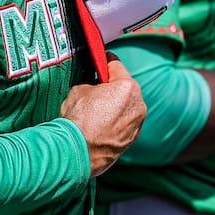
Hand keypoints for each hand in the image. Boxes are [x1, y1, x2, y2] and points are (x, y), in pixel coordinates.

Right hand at [61, 62, 146, 176]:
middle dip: (111, 86)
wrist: (76, 152)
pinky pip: (125, 122)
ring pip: (126, 106)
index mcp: (127, 86)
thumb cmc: (78, 119)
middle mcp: (138, 104)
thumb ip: (92, 83)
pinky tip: (100, 125)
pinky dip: (116, 120)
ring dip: (115, 105)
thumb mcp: (79, 89)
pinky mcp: (132, 138)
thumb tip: (94, 85)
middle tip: (95, 88)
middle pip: (125, 87)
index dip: (105, 62)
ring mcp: (137, 123)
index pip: (116, 66)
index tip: (100, 62)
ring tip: (96, 111)